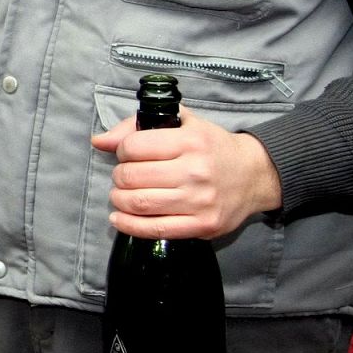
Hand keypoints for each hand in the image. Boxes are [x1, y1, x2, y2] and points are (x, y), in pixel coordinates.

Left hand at [91, 106, 282, 239]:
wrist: (254, 174)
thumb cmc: (211, 145)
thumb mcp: (181, 122)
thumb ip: (136, 126)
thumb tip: (99, 141)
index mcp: (189, 141)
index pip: (133, 147)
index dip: (122, 151)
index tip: (126, 154)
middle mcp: (195, 171)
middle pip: (132, 177)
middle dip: (119, 177)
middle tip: (124, 177)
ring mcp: (200, 201)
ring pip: (140, 203)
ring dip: (119, 200)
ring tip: (120, 195)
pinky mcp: (203, 226)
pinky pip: (157, 229)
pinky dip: (129, 226)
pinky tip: (119, 219)